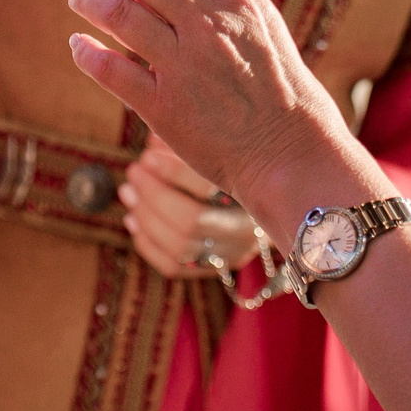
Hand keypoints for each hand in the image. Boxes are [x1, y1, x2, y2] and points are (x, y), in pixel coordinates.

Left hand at [65, 0, 352, 207]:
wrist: (292, 152)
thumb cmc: (281, 92)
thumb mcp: (265, 28)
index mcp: (239, 2)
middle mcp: (211, 26)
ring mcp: (186, 66)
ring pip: (119, 15)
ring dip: (88, 0)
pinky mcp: (165, 108)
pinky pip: (111, 71)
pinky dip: (86, 53)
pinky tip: (78, 46)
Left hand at [119, 138, 263, 281]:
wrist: (282, 203)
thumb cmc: (246, 165)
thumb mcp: (228, 151)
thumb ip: (193, 145)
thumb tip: (152, 142)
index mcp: (255, 194)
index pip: (210, 187)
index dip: (173, 171)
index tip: (147, 155)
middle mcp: (246, 230)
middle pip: (191, 221)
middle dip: (153, 195)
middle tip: (133, 172)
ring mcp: (230, 253)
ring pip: (180, 246)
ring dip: (145, 217)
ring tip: (128, 191)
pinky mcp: (215, 267)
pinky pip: (174, 266)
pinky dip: (147, 243)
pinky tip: (133, 219)